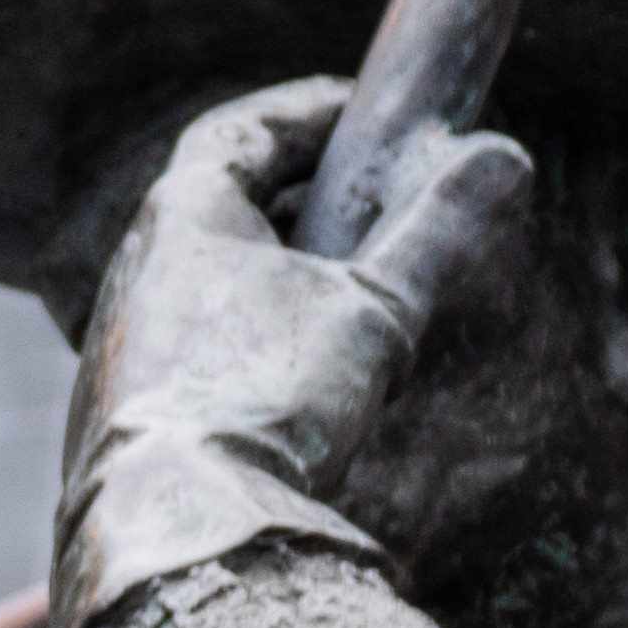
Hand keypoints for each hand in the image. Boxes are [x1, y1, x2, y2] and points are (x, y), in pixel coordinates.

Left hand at [61, 82, 531, 606]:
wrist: (173, 519)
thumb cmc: (274, 394)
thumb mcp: (378, 307)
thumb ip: (438, 233)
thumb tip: (505, 156)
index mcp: (185, 217)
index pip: (240, 131)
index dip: (306, 110)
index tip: (364, 108)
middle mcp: (137, 265)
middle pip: (220, 199)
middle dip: (298, 189)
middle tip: (369, 193)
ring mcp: (122, 338)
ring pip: (206, 272)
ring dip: (276, 261)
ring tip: (347, 286)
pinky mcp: (123, 404)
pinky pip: (193, 333)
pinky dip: (251, 322)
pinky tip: (299, 369)